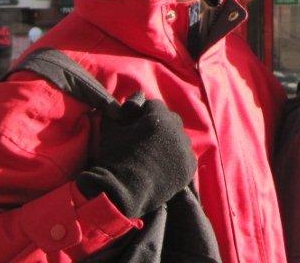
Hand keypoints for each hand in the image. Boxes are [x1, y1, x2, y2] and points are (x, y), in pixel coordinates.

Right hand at [76, 94, 194, 218]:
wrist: (122, 194)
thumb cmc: (114, 159)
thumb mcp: (109, 131)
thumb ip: (113, 112)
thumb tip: (115, 105)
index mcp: (158, 118)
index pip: (154, 105)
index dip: (143, 113)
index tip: (135, 124)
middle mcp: (176, 130)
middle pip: (170, 120)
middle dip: (159, 125)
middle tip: (144, 141)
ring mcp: (185, 149)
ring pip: (179, 138)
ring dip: (169, 142)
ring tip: (154, 156)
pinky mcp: (189, 167)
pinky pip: (185, 156)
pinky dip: (177, 159)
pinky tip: (163, 167)